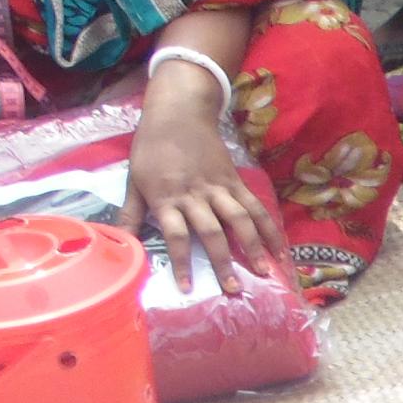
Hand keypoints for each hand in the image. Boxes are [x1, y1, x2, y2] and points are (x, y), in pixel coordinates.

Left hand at [123, 78, 282, 287]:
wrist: (178, 114)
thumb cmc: (151, 149)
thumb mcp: (134, 180)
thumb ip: (131, 214)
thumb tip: (121, 244)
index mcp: (167, 197)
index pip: (175, 235)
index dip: (181, 262)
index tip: (187, 288)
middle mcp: (195, 195)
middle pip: (211, 232)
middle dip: (222, 262)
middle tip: (232, 289)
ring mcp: (219, 188)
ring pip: (239, 220)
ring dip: (253, 247)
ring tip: (264, 272)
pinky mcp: (237, 182)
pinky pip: (256, 208)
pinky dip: (270, 229)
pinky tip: (280, 250)